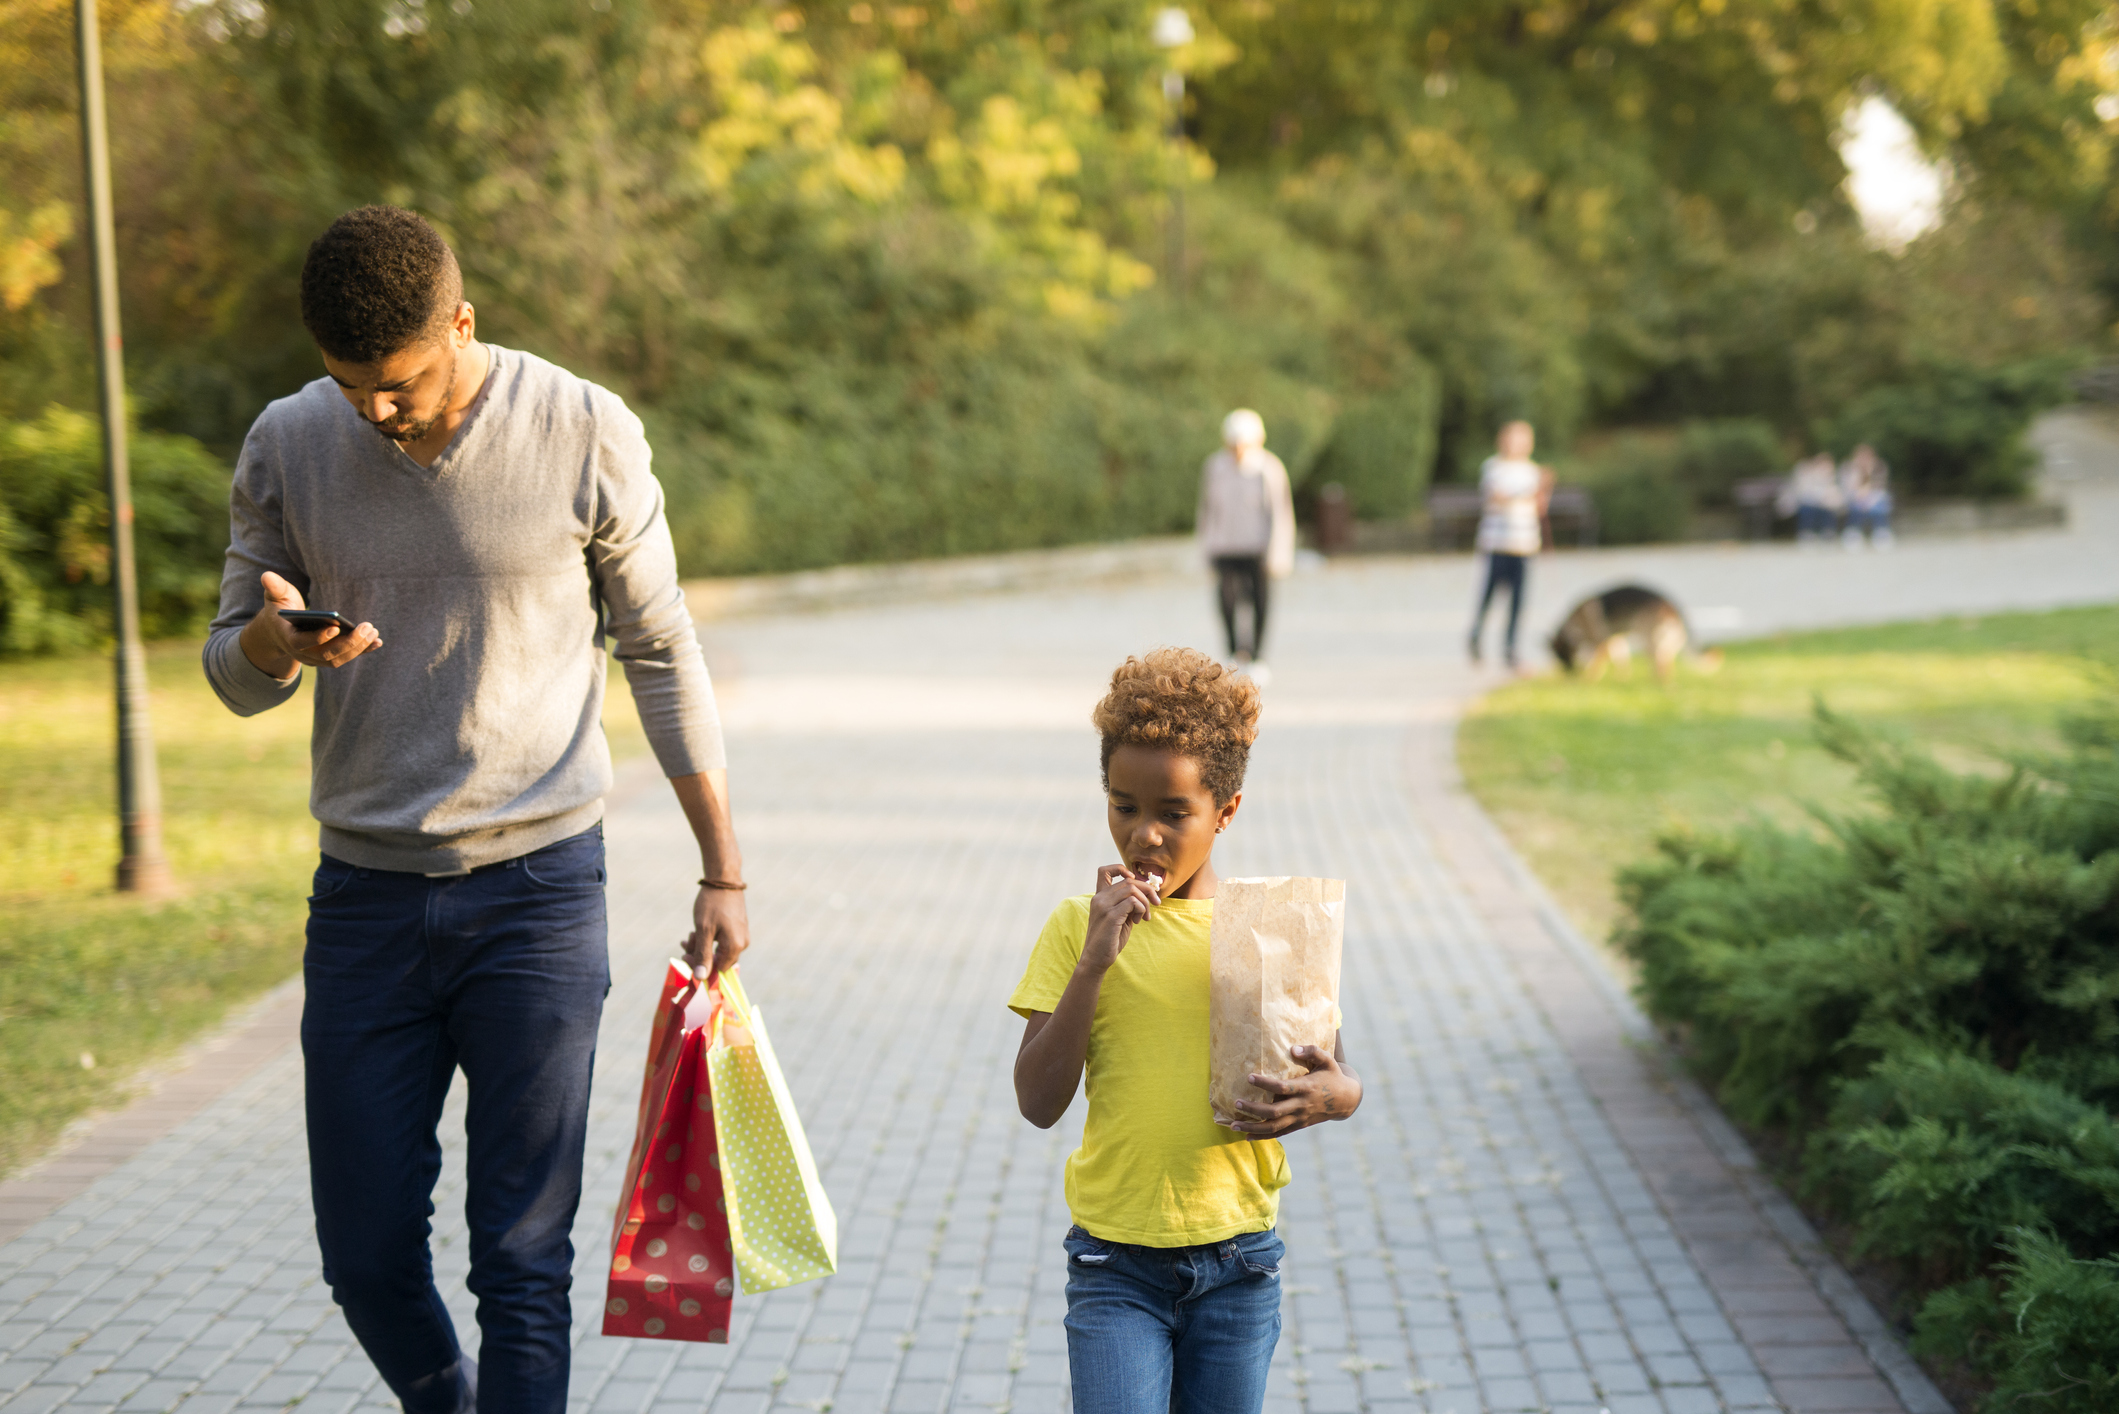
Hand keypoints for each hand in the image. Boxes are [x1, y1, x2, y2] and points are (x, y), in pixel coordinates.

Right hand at [238, 571, 379, 678]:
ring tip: (373, 632)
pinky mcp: (329, 657)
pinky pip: (348, 657)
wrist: (280, 630)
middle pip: (327, 654)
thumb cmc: (281, 608)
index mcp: (288, 638)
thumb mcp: (276, 596)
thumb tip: (266, 576)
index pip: (303, 643)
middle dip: (349, 643)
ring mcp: (316, 658)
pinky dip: (363, 651)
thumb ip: (274, 587)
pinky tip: (378, 642)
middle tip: (366, 628)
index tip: (336, 627)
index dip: (319, 638)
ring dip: (358, 647)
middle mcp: (302, 653)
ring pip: (339, 659)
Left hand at [685, 884, 750, 975]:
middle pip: (717, 962)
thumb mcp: (703, 930)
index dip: (699, 968)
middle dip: (698, 955)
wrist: (724, 879)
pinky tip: (697, 931)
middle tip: (684, 943)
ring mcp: (741, 936)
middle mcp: (741, 944)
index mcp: (735, 947)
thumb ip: (702, 955)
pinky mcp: (737, 929)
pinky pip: (722, 942)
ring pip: (717, 951)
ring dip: (701, 946)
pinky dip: (708, 939)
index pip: (717, 971)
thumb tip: (700, 978)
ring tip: (690, 934)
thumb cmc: (712, 904)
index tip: (683, 956)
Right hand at [1081, 864, 1161, 974]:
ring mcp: (1104, 906)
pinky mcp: (1111, 916)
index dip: (1121, 869)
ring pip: (1132, 889)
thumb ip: (1128, 904)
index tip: (1134, 881)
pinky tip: (1138, 921)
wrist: (1096, 959)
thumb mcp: (1119, 917)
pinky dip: (1141, 909)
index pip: (1104, 870)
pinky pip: (1133, 902)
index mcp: (1099, 897)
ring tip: (1144, 917)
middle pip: (1128, 881)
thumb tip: (1147, 894)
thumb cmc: (1109, 940)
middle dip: (1147, 890)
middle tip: (1155, 904)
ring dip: (1145, 902)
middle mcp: (1099, 898)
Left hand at [1220, 1044, 1361, 1136]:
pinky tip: (1247, 1136)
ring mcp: (1299, 1118)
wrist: (1346, 1100)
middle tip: (1236, 1103)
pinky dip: (1262, 1136)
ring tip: (1233, 1126)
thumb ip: (1312, 1051)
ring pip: (1273, 1127)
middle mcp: (1301, 1106)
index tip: (1249, 1077)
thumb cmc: (1332, 1076)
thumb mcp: (1327, 1060)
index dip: (1265, 1084)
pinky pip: (1279, 1133)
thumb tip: (1293, 1048)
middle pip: (1274, 1112)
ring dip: (1253, 1128)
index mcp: (1306, 1088)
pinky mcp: (1298, 1126)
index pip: (1282, 1088)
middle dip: (1253, 1110)